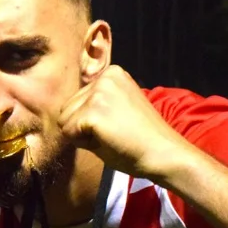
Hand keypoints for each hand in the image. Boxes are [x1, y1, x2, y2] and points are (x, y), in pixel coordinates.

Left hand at [58, 66, 197, 183]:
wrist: (163, 153)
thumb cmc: (141, 139)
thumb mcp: (116, 109)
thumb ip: (93, 105)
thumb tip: (64, 114)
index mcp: (112, 74)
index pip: (77, 101)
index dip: (91, 122)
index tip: (119, 125)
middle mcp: (104, 77)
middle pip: (66, 108)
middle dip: (83, 127)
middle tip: (114, 133)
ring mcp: (98, 93)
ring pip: (64, 121)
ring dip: (82, 135)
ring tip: (111, 136)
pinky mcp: (93, 112)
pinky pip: (68, 133)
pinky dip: (83, 144)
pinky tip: (108, 141)